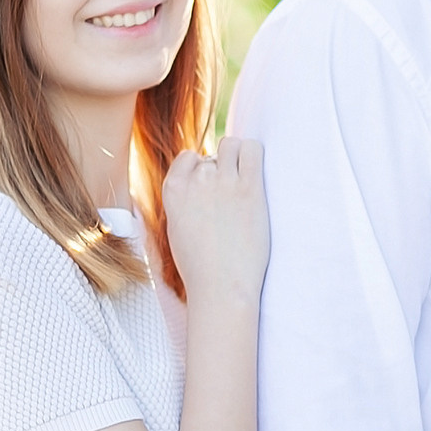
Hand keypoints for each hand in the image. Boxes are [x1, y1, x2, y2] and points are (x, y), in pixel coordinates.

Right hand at [160, 137, 267, 304]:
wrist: (221, 287)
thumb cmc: (202, 265)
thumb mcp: (178, 227)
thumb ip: (185, 199)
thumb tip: (200, 175)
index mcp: (173, 189)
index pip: (189, 157)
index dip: (203, 170)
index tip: (213, 193)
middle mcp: (196, 181)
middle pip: (213, 154)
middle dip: (223, 170)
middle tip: (233, 199)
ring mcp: (223, 182)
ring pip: (232, 144)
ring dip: (239, 159)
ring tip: (245, 186)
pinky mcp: (249, 188)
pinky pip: (253, 148)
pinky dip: (254, 154)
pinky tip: (257, 175)